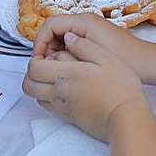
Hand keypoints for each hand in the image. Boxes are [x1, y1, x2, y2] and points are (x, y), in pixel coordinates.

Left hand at [23, 22, 148, 141]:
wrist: (126, 118)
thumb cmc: (120, 88)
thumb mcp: (107, 58)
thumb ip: (84, 46)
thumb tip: (68, 37)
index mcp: (66, 74)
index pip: (34, 67)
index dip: (36, 58)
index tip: (48, 53)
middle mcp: (59, 92)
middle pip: (29, 85)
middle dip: (32, 74)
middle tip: (46, 65)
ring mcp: (63, 107)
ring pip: (36, 98)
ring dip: (40, 87)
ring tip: (56, 78)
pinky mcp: (70, 119)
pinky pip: (50, 108)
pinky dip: (50, 98)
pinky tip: (66, 91)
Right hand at [32, 13, 144, 64]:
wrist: (149, 64)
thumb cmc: (124, 59)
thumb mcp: (93, 54)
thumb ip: (69, 49)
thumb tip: (50, 51)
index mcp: (84, 20)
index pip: (50, 23)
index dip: (39, 41)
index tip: (38, 60)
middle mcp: (86, 21)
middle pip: (54, 30)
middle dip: (46, 48)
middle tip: (46, 67)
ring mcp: (90, 30)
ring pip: (62, 38)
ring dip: (55, 53)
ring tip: (57, 70)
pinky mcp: (95, 40)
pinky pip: (72, 44)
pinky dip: (66, 55)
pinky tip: (70, 70)